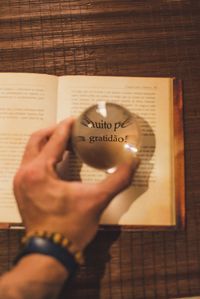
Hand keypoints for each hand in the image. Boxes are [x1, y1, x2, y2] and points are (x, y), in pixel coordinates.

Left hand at [13, 118, 138, 250]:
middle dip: (53, 131)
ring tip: (65, 142)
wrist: (51, 253)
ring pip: (31, 152)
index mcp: (39, 172)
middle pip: (36, 140)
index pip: (53, 140)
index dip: (66, 127)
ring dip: (47, 144)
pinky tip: (58, 161)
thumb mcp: (97, 200)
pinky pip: (30, 164)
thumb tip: (133, 162)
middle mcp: (25, 174)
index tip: (75, 119)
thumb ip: (117, 179)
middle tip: (70, 128)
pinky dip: (43, 157)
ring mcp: (21, 183)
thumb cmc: (70, 227)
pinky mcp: (23, 191)